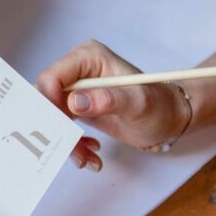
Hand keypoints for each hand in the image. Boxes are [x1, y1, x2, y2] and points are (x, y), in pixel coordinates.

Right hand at [37, 39, 189, 151]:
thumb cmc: (159, 106)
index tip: (61, 129)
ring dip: (66, 141)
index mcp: (88, 57)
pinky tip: (90, 152)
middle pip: (48, 100)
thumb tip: (75, 102)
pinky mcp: (76, 106)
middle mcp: (78, 70)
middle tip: (76, 151)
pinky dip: (73, 144)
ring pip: (53, 118)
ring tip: (87, 157)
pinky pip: (62, 126)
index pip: (52, 77)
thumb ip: (107, 100)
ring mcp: (76, 89)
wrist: (167, 118)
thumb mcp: (137, 104)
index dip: (49, 103)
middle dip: (58, 129)